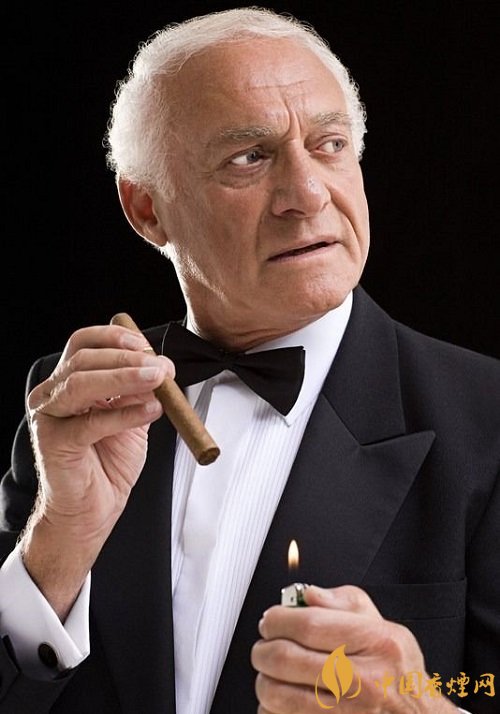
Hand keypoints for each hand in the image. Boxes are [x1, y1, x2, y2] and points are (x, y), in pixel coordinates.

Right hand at [21, 323, 173, 618]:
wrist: (91, 511)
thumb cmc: (106, 465)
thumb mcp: (131, 417)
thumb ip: (141, 391)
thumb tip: (161, 366)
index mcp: (68, 382)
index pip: (84, 342)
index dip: (116, 338)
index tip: (149, 346)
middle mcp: (51, 395)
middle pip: (84, 359)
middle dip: (129, 358)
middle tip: (162, 368)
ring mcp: (48, 418)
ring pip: (82, 383)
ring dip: (126, 377)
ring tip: (158, 380)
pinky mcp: (53, 443)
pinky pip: (91, 422)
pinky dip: (125, 414)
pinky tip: (150, 412)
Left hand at [251, 584, 458, 712]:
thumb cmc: (396, 671)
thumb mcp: (382, 625)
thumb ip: (343, 602)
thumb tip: (307, 595)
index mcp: (377, 644)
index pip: (310, 625)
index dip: (278, 619)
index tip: (270, 620)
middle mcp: (364, 682)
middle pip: (287, 659)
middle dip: (263, 649)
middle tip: (263, 645)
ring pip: (278, 695)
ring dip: (264, 680)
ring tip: (270, 672)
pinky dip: (272, 709)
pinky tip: (283, 699)